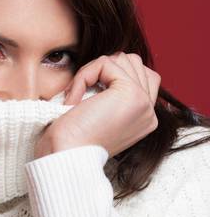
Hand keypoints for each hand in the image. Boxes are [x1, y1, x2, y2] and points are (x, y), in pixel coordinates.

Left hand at [35, 51, 160, 158]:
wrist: (65, 156)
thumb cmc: (69, 140)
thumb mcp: (95, 116)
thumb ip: (109, 95)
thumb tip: (106, 68)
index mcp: (144, 119)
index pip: (140, 75)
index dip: (108, 76)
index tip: (84, 100)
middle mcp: (149, 112)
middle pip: (132, 62)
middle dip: (101, 70)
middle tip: (78, 96)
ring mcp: (143, 102)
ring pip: (120, 59)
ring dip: (91, 72)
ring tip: (76, 98)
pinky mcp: (131, 93)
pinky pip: (105, 63)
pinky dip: (84, 75)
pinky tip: (74, 100)